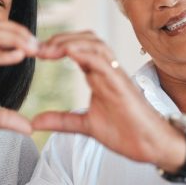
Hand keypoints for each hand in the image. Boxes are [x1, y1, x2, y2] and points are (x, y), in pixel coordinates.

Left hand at [32, 31, 185, 168]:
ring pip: (95, 44)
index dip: (57, 46)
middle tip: (38, 48)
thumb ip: (61, 121)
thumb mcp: (85, 126)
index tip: (35, 53)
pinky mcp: (121, 84)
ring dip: (70, 42)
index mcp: (99, 76)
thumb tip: (35, 122)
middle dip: (61, 38)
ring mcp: (116, 75)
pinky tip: (68, 53)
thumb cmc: (125, 132)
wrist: (151, 145)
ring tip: (49, 49)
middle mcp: (108, 70)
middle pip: (86, 39)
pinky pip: (103, 61)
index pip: (78, 49)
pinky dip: (85, 53)